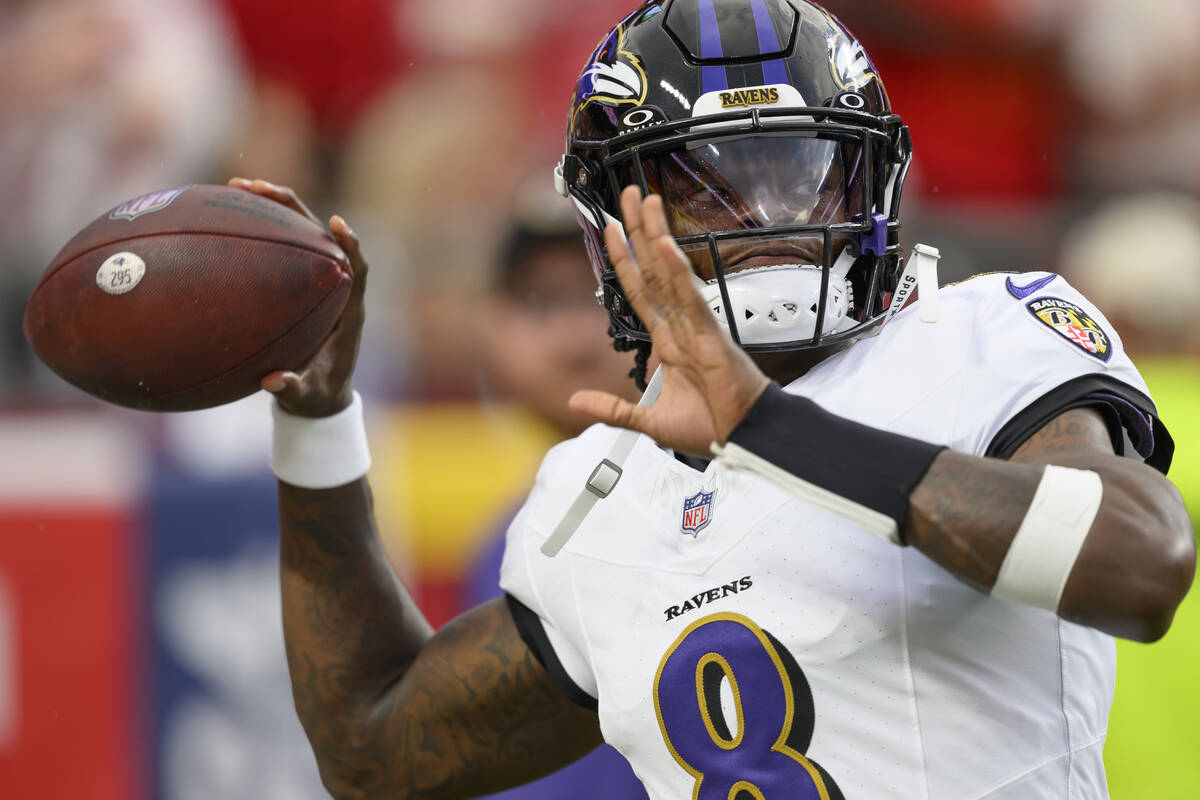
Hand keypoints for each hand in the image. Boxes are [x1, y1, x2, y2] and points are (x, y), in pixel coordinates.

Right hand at [228, 177, 367, 417]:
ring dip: (271, 208)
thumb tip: (274, 382)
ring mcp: (314, 281)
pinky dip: (257, 231)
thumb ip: (293, 389)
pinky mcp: (296, 283)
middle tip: (257, 187)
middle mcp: (334, 287)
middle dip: (293, 206)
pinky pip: (279, 249)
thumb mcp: (306, 396)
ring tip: (236, 186)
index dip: (351, 245)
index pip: (356, 269)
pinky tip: (225, 219)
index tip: (337, 223)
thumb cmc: (318, 395)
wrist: (320, 397)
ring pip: (298, 234)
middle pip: (321, 235)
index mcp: (348, 312)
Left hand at [568, 186, 769, 455]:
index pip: (639, 290)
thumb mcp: (648, 422)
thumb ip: (613, 410)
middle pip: (654, 269)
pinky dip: (680, 274)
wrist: (740, 441)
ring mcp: (696, 328)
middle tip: (629, 194)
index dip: (623, 259)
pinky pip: (693, 301)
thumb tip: (574, 401)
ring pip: (672, 274)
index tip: (610, 229)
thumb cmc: (708, 429)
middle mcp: (680, 326)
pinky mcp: (712, 338)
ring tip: (646, 202)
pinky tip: (667, 248)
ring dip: (657, 237)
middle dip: (639, 231)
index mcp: (667, 342)